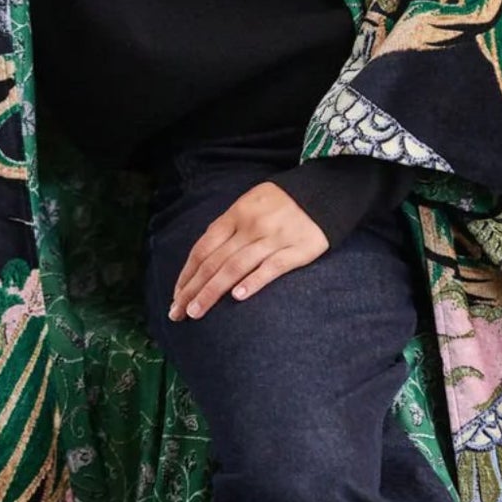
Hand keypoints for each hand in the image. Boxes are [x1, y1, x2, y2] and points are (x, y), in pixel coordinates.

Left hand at [168, 181, 326, 321]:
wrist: (325, 188)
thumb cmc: (281, 202)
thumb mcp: (249, 204)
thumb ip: (228, 229)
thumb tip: (203, 258)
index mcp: (236, 215)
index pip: (203, 248)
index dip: (187, 274)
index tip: (176, 296)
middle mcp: (250, 226)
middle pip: (214, 261)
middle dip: (193, 289)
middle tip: (177, 313)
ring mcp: (274, 238)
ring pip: (235, 267)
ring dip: (212, 291)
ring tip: (196, 312)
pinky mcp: (298, 249)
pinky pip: (272, 267)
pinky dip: (254, 281)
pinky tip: (238, 297)